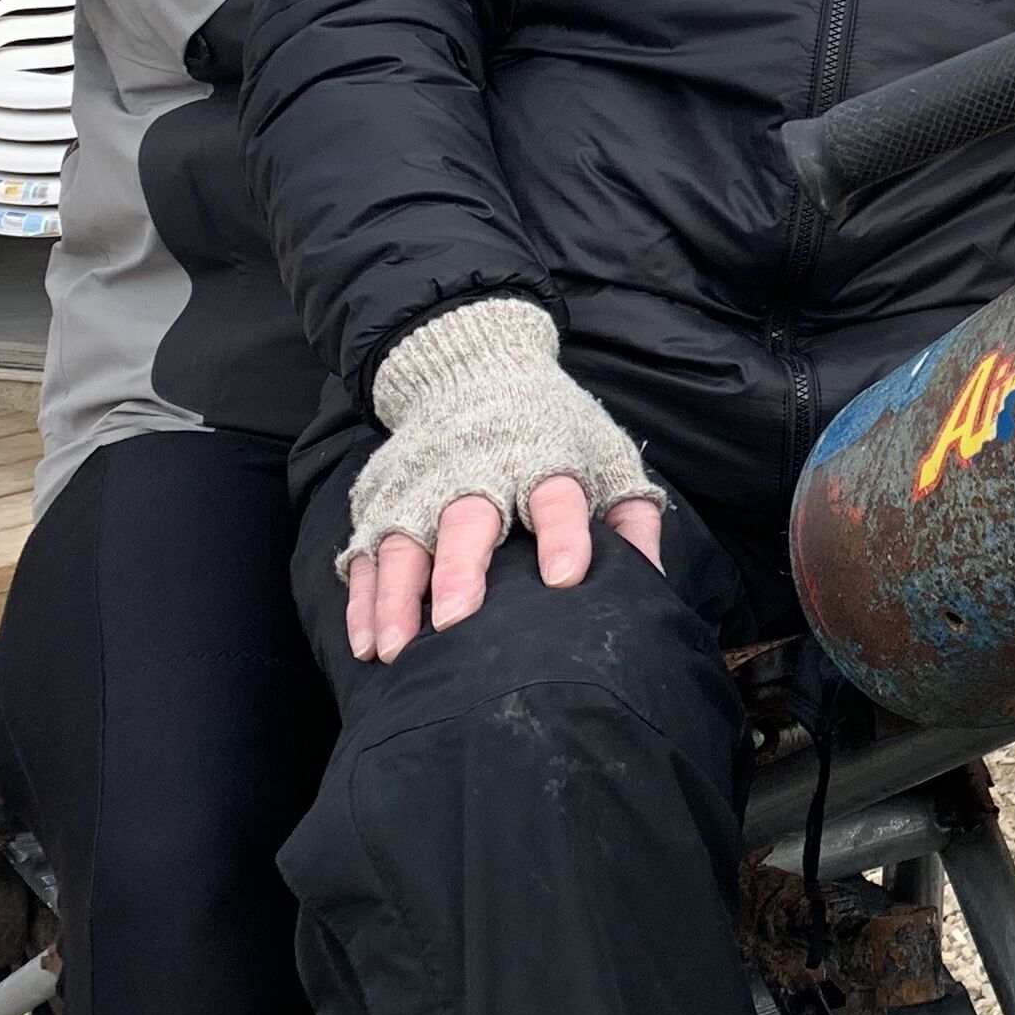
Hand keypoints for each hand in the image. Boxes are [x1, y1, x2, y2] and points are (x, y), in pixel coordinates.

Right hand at [339, 298, 663, 661]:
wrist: (472, 366)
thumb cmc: (549, 428)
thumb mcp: (602, 456)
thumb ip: (631, 517)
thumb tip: (652, 582)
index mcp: (542, 456)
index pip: (556, 495)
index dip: (563, 533)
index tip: (565, 577)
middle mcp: (478, 470)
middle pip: (467, 519)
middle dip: (461, 569)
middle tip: (459, 620)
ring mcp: (420, 487)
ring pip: (403, 541)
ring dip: (398, 596)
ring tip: (396, 648)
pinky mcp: (382, 500)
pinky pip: (365, 554)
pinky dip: (363, 599)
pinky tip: (366, 641)